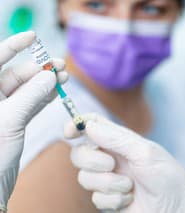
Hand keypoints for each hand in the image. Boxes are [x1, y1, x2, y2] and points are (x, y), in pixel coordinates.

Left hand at [0, 31, 67, 210]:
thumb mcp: (9, 120)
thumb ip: (31, 95)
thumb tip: (49, 76)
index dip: (13, 46)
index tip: (32, 37)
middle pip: (15, 75)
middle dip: (38, 69)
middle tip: (59, 66)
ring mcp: (3, 112)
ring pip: (26, 90)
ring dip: (46, 83)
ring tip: (64, 77)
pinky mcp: (14, 123)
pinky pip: (31, 104)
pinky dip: (45, 97)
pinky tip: (56, 91)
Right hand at [65, 113, 184, 212]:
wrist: (177, 207)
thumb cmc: (167, 176)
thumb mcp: (144, 152)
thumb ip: (116, 138)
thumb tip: (88, 125)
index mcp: (120, 142)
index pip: (93, 126)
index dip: (78, 125)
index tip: (69, 132)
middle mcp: (111, 158)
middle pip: (80, 153)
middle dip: (92, 160)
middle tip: (112, 164)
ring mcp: (109, 179)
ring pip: (84, 177)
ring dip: (107, 183)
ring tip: (129, 186)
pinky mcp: (109, 199)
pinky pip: (95, 198)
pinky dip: (112, 200)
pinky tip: (129, 200)